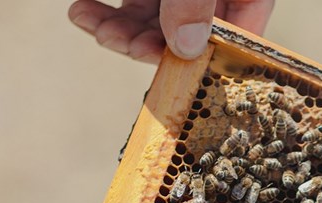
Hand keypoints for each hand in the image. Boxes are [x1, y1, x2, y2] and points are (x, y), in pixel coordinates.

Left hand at [68, 0, 274, 62]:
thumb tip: (186, 49)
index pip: (239, 34)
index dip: (206, 60)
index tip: (173, 75)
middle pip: (187, 31)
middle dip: (145, 41)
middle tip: (114, 41)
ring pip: (154, 18)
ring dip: (119, 26)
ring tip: (85, 18)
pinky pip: (137, 0)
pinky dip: (107, 7)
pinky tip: (82, 9)